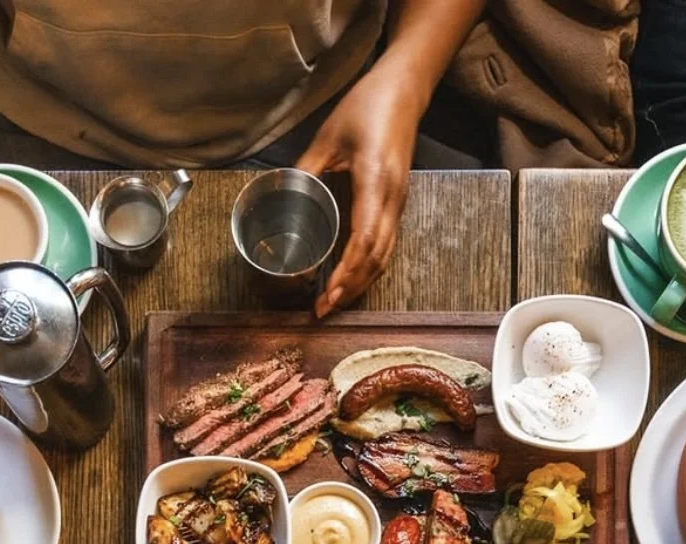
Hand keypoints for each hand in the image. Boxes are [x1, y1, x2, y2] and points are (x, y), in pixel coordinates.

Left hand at [296, 62, 424, 316]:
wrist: (404, 91)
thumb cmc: (368, 106)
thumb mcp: (328, 136)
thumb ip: (306, 169)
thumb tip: (281, 197)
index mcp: (375, 183)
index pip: (364, 241)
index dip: (345, 273)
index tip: (326, 294)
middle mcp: (392, 199)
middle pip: (376, 259)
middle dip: (350, 289)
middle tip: (323, 310)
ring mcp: (399, 203)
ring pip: (384, 257)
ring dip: (361, 284)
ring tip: (335, 303)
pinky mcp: (398, 203)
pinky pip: (387, 245)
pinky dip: (370, 268)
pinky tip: (353, 279)